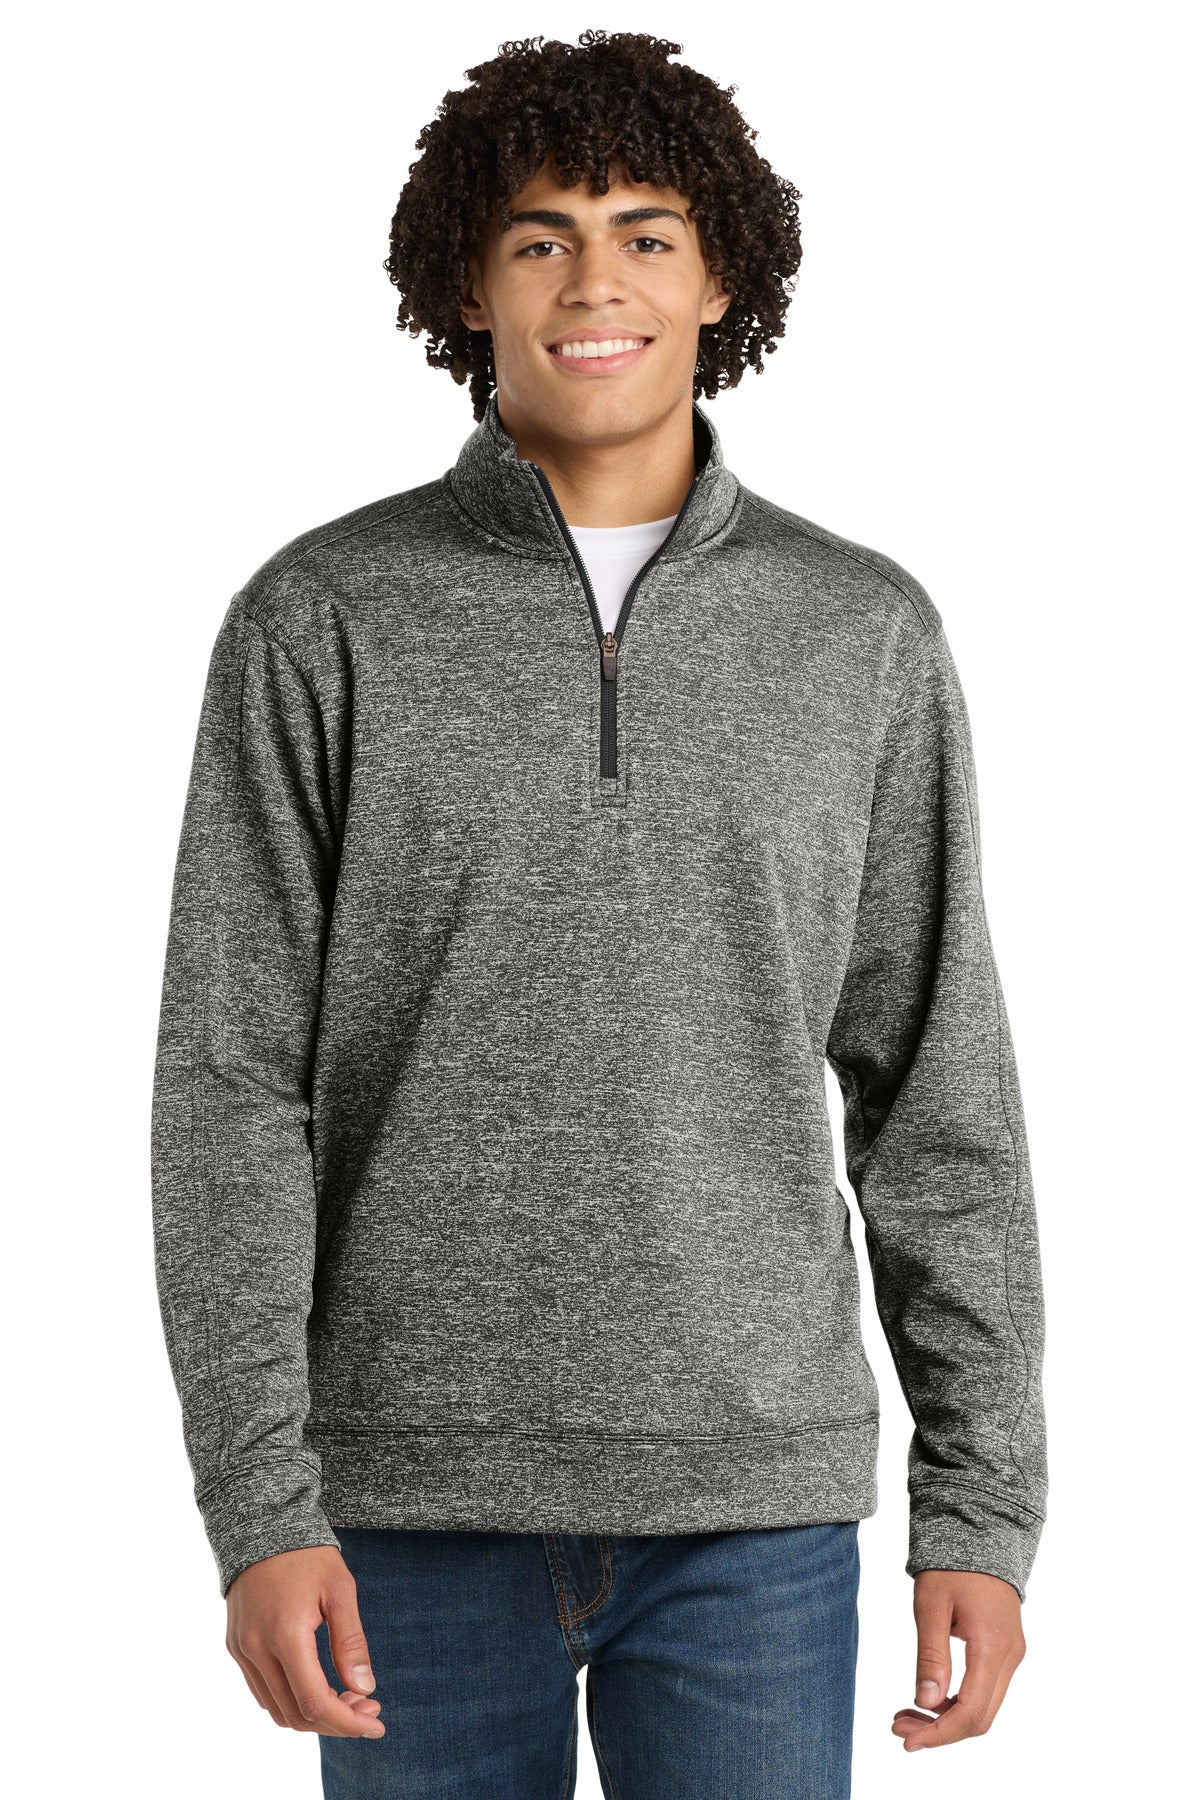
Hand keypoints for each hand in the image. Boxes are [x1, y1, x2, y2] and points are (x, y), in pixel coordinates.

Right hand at [225, 1545, 385, 1738]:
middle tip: (367, 1708)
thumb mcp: (340, 1590)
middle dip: (336, 1722)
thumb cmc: (306, 1555)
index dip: (348, 1723)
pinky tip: (317, 1685)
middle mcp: (257, 1650)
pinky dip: (290, 1700)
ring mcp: (242, 1650)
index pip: (315, 1703)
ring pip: (276, 1709)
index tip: (376, 1725)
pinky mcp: (236, 1647)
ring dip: (312, 1715)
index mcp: (285, 1635)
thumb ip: (351, 1642)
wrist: (261, 1524)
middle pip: (295, 1714)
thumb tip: (365, 1689)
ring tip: (346, 1698)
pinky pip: (262, 1691)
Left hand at [893, 1569, 1025, 1751]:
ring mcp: (1012, 1654)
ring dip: (947, 1719)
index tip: (907, 1740)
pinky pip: (986, 1690)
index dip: (939, 1734)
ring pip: (984, 1707)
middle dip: (939, 1732)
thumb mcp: (931, 1605)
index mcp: (992, 1645)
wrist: (980, 1534)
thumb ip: (931, 1655)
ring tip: (907, 1714)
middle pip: (980, 1717)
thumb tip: (925, 1703)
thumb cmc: (951, 1566)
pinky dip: (958, 1702)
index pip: (971, 1711)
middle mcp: (1010, 1656)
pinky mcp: (1006, 1650)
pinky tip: (930, 1698)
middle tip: (899, 1727)